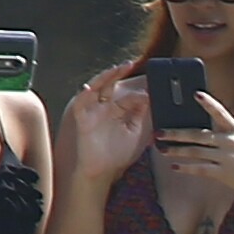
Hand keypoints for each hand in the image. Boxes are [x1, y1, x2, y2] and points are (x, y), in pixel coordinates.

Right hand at [61, 65, 152, 179]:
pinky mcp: (83, 118)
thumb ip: (140, 116)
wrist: (102, 170)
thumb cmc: (117, 153)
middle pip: (111, 86)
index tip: (151, 92)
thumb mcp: (135, 133)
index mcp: (118, 111)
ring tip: (115, 68)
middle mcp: (105, 107)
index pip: (128, 97)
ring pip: (96, 88)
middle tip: (130, 64)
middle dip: (119, 73)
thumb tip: (148, 99)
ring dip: (105, 77)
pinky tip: (89, 88)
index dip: (139, 94)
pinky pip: (81, 104)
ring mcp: (93, 111)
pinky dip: (84, 95)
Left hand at [148, 97, 233, 204]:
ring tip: (162, 149)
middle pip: (199, 135)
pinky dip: (186, 168)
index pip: (220, 113)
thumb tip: (192, 128)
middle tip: (159, 132)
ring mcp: (227, 158)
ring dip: (177, 150)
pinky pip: (201, 169)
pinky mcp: (224, 173)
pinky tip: (174, 167)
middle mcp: (230, 142)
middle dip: (176, 133)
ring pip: (196, 152)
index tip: (196, 94)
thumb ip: (220, 132)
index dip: (208, 103)